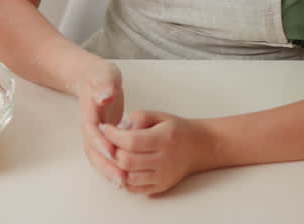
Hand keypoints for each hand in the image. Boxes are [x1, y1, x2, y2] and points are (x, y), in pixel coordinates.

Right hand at [75, 59, 125, 186]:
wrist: (91, 78)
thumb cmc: (100, 77)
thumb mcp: (104, 76)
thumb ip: (104, 86)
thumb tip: (103, 97)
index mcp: (89, 112)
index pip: (92, 131)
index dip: (101, 143)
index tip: (112, 152)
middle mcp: (90, 128)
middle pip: (93, 151)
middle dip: (106, 166)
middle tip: (121, 178)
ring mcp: (94, 135)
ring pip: (98, 158)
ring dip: (109, 172)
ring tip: (124, 184)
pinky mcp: (102, 140)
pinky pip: (104, 158)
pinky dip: (111, 168)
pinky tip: (124, 178)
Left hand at [99, 111, 214, 194]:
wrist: (199, 147)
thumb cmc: (176, 130)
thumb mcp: (159, 115)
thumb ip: (138, 117)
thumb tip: (118, 127)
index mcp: (164, 139)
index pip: (131, 140)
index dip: (113, 135)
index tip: (105, 127)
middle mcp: (164, 160)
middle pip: (127, 161)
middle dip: (112, 150)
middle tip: (108, 141)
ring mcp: (162, 176)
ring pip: (128, 177)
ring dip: (116, 166)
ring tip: (115, 153)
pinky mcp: (160, 187)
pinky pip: (135, 188)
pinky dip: (124, 178)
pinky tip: (123, 167)